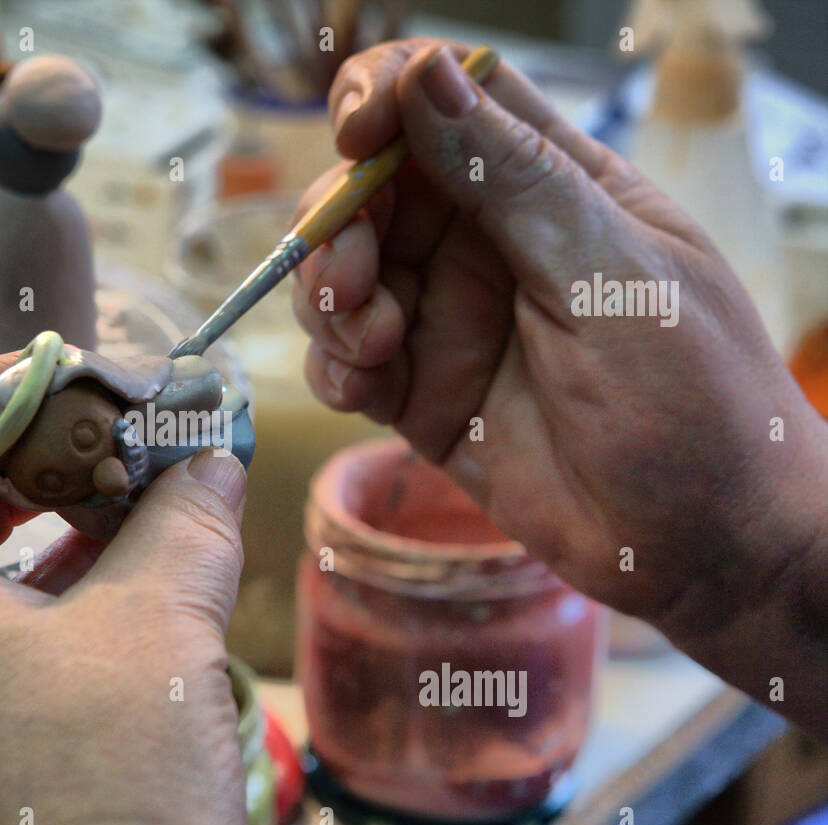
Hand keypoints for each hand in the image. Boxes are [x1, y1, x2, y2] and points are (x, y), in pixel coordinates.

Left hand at [0, 356, 250, 824]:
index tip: (69, 372)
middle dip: (31, 461)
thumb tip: (213, 458)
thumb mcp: (156, 629)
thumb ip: (183, 522)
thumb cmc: (104, 794)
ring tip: (132, 510)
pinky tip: (120, 595)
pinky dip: (44, 604)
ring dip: (44, 533)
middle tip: (116, 438)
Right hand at [292, 39, 827, 637]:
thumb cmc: (694, 399)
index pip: (449, 99)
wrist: (703, 547)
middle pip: (369, 191)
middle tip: (349, 284)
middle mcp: (487, 244)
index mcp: (550, 187)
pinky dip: (333, 367)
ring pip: (341, 274)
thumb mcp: (609, 272)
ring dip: (328, 301)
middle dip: (337, 225)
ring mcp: (449, 320)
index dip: (384, 98)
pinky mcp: (421, 393)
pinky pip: (343, 360)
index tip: (355, 137)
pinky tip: (365, 391)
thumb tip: (425, 71)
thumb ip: (512, 179)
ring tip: (372, 347)